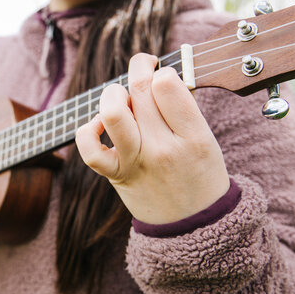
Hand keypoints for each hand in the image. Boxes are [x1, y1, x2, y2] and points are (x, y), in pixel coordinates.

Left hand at [75, 53, 229, 224]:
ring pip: (113, 113)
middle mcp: (163, 149)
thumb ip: (183, 109)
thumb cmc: (200, 175)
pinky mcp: (116, 175)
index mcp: (193, 137)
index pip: (167, 84)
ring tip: (121, 97)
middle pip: (140, 89)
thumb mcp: (207, 140)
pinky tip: (99, 124)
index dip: (160, 71)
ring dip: (113, 94)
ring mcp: (136, 162)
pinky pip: (90, 150)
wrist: (192, 225)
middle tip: (143, 70)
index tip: (162, 76)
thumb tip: (157, 76)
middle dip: (138, 68)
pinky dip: (87, 130)